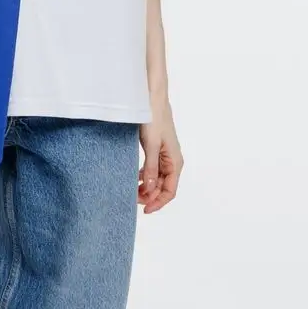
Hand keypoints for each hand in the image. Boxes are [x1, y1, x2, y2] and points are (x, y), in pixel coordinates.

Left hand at [138, 96, 183, 213]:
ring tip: (133, 190)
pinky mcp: (158, 149)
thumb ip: (151, 168)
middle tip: (132, 198)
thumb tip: (150, 190)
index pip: (170, 191)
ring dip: (148, 187)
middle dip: (150, 196)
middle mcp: (173, 161)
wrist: (152, 98)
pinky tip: (136, 178)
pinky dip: (146, 176)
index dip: (158, 203)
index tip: (144, 209)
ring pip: (158, 179)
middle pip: (164, 187)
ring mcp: (165, 155)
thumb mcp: (151, 145)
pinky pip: (154, 169)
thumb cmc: (153, 119)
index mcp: (175, 162)